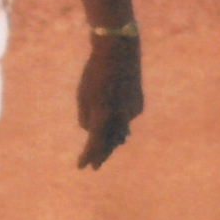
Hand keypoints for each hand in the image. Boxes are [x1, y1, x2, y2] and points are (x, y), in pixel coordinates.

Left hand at [76, 34, 143, 169]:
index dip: (87, 156)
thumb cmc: (95, 72)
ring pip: (120, 132)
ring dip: (112, 142)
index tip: (81, 166)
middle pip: (110, 144)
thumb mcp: (83, 95)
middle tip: (95, 167)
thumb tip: (90, 131)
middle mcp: (120, 117)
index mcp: (103, 115)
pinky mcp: (138, 106)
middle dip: (101, 155)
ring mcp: (131, 112)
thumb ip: (85, 117)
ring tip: (105, 151)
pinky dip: (119, 122)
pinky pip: (125, 119)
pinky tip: (116, 121)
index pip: (94, 143)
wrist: (119, 52)